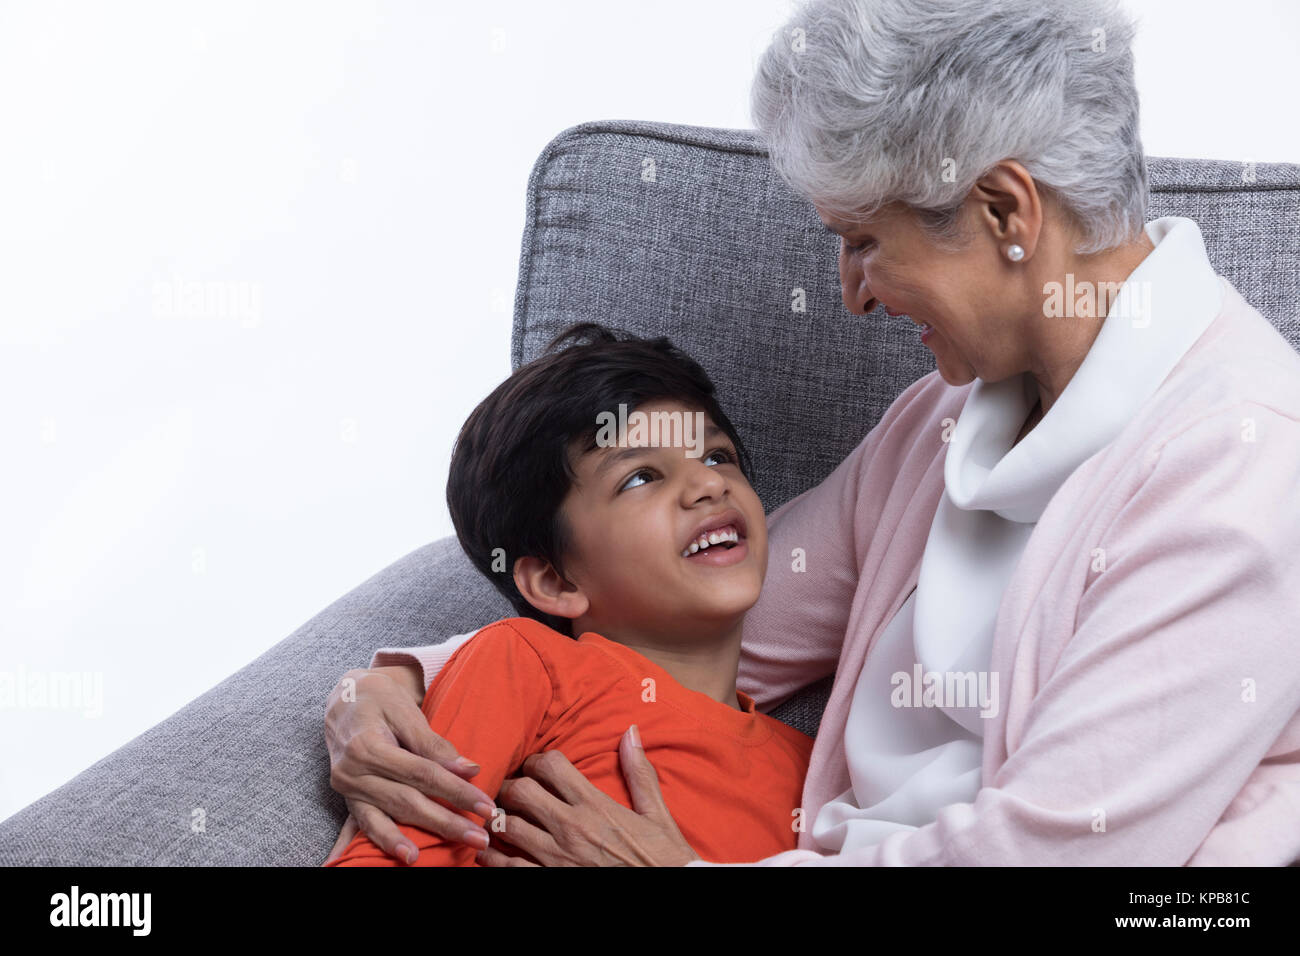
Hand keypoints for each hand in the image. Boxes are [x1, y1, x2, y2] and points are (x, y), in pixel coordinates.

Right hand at [323, 666, 496, 863]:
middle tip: (481, 836)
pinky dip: (388, 841)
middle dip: (448, 821)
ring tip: (457, 847)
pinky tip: (408, 855)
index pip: (422, 774)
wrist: (343, 698)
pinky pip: (367, 824)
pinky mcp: (348, 798)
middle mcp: (353, 772)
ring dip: (426, 834)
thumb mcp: (405, 710)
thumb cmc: (378, 698)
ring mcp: (347, 788)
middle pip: (409, 801)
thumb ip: (434, 743)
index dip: (456, 791)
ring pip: (393, 815)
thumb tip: (469, 770)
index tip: (485, 805)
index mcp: (368, 746)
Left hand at [477, 725, 700, 866]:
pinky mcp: (549, 880)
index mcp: (595, 806)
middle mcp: (571, 829)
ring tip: (499, 816)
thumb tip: (631, 732)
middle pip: (520, 792)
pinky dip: (492, 857)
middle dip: (511, 785)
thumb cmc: (663, 858)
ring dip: (499, 818)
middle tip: (512, 788)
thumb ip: (639, 773)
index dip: (537, 760)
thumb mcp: (657, 814)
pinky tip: (489, 851)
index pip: (551, 767)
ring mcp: (556, 858)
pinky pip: (508, 866)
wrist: (668, 891)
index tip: (536, 765)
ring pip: (508, 827)